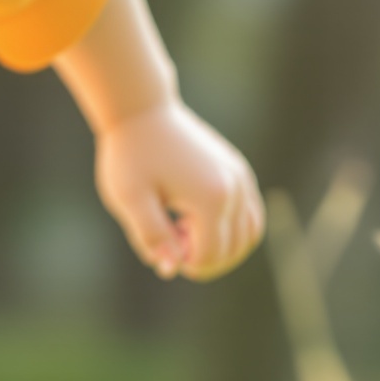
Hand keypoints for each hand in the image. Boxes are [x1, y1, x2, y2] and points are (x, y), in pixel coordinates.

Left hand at [94, 101, 263, 280]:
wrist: (141, 110)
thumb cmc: (130, 155)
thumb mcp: (129, 198)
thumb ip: (150, 236)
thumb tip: (170, 269)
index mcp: (211, 198)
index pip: (210, 256)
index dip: (184, 263)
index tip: (158, 245)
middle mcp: (236, 188)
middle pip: (234, 249)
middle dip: (203, 257)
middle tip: (168, 237)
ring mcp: (242, 177)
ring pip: (249, 234)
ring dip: (221, 245)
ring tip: (182, 228)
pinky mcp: (240, 169)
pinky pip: (251, 213)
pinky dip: (232, 228)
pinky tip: (195, 218)